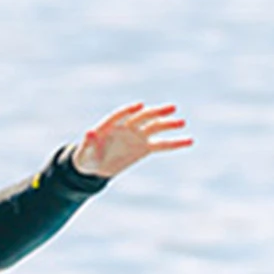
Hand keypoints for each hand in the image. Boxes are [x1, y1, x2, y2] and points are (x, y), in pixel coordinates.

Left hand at [71, 103, 191, 178]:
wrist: (96, 167)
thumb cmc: (87, 158)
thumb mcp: (84, 153)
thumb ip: (88, 143)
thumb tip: (88, 133)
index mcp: (111, 125)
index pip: (121, 114)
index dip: (129, 110)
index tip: (140, 105)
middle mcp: (127, 126)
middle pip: (142, 117)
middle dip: (155, 113)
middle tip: (171, 108)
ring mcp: (137, 136)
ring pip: (154, 127)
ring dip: (167, 124)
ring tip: (182, 122)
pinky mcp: (145, 147)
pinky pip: (161, 145)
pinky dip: (174, 143)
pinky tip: (189, 141)